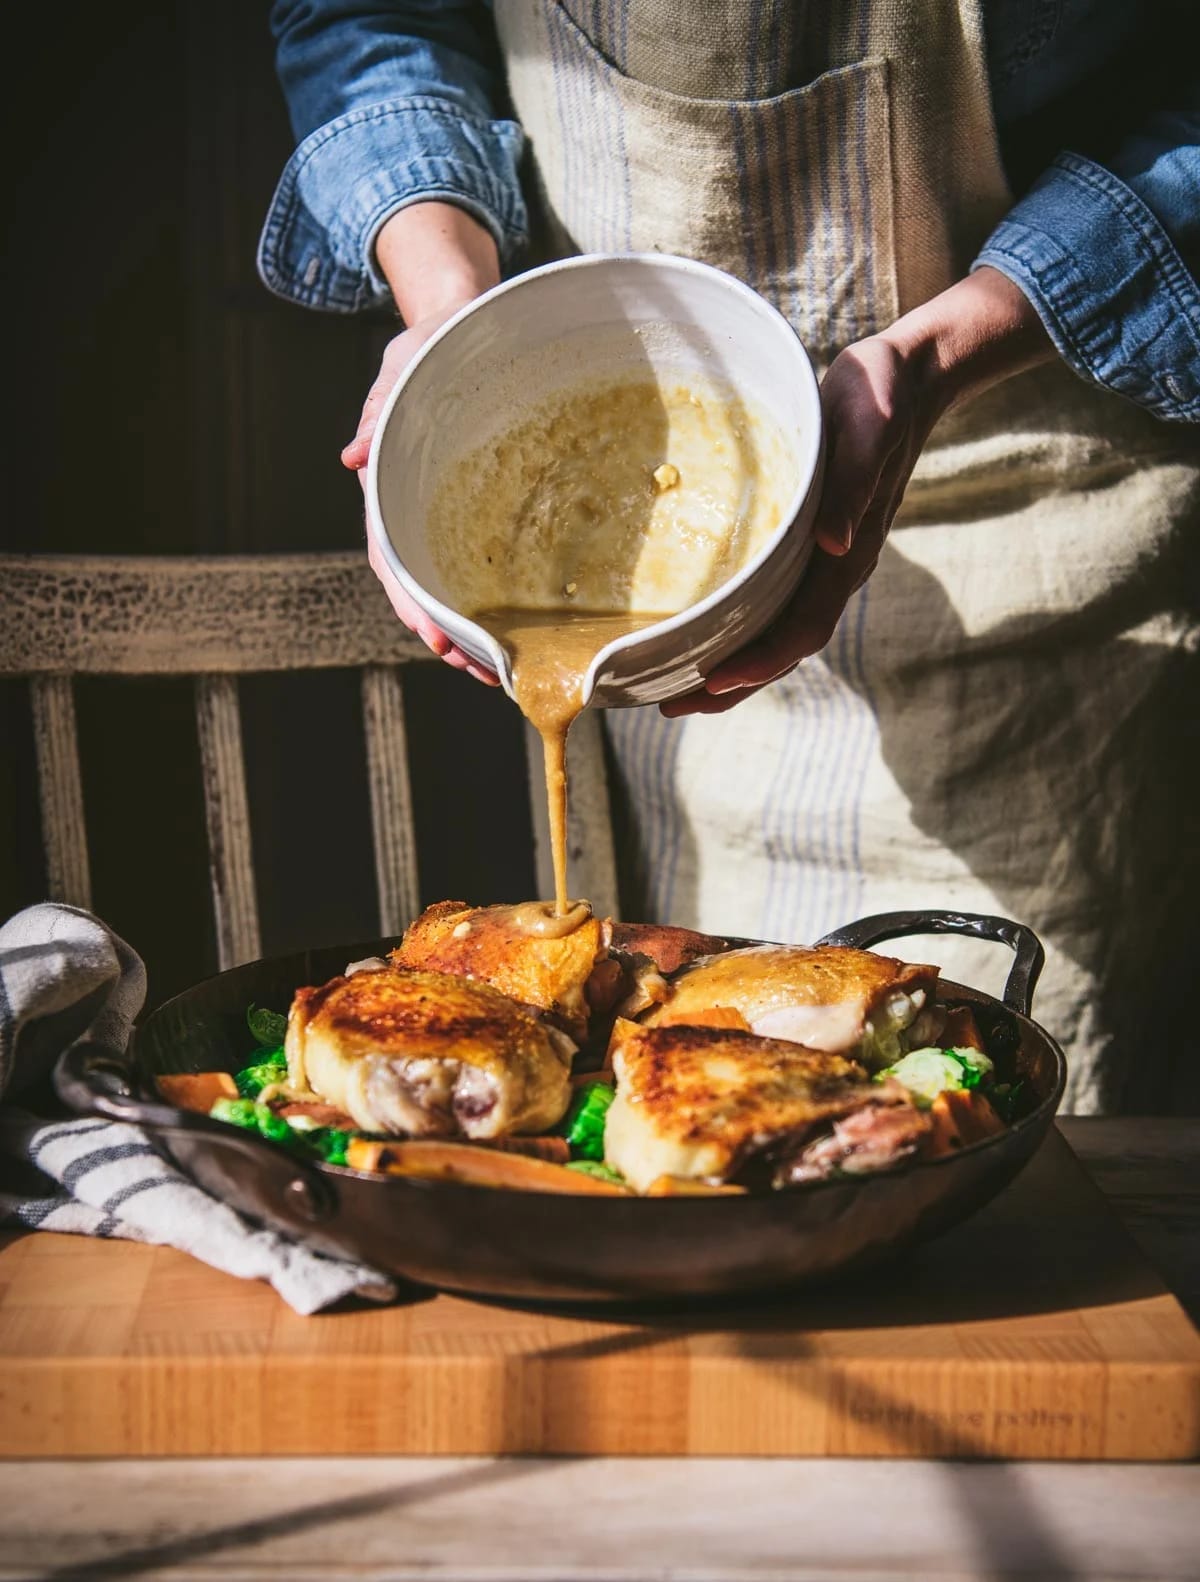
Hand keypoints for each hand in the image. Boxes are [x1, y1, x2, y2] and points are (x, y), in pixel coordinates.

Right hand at [348, 202, 502, 684]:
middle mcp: (419, 507)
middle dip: (445, 634)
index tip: (432, 638)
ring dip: (472, 632)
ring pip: (454, 585)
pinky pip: (487, 563)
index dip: (412, 601)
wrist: (466, 322)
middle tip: (477, 670)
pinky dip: (498, 601)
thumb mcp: (402, 363)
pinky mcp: (484, 509)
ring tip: (499, 672)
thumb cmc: (432, 340)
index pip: (393, 555)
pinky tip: (522, 632)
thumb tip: (352, 456)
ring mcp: (451, 513)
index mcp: (391, 483)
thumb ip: (379, 408)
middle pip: (424, 586)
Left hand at [662, 266, 1053, 716]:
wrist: (907, 379)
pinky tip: (700, 633)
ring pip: (774, 634)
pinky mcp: (807, 547)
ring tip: (672, 691)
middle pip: (783, 649)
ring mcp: (822, 562)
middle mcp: (835, 569)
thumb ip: (855, 483)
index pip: (803, 627)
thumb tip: (834, 544)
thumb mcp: (870, 426)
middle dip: (730, 685)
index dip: (760, 661)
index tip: (714, 681)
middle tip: (668, 708)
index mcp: (848, 554)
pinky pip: (770, 604)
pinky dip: (736, 630)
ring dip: (728, 668)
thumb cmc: (881, 396)